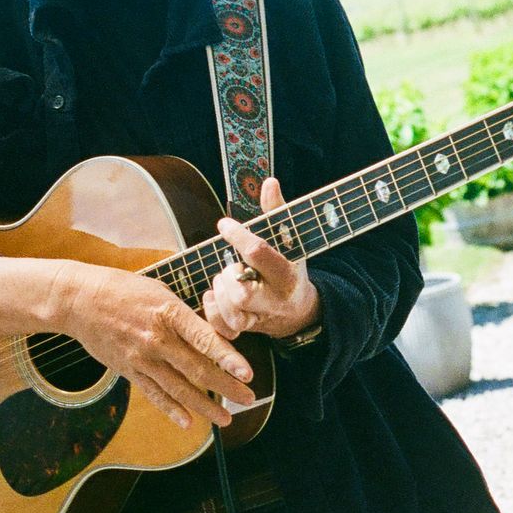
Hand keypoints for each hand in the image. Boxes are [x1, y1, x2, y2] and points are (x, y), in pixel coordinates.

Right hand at [62, 262, 254, 430]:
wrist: (80, 300)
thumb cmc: (124, 289)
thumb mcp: (159, 292)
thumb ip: (182, 316)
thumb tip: (206, 335)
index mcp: (169, 313)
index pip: (204, 339)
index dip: (228, 358)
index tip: (248, 373)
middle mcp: (157, 339)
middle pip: (197, 369)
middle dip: (226, 387)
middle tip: (248, 399)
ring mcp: (142, 358)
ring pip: (179, 388)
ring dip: (204, 406)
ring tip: (225, 419)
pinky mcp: (129, 370)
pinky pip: (154, 394)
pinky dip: (172, 410)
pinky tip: (189, 422)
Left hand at [203, 177, 321, 340]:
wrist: (299, 310)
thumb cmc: (289, 267)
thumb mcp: (290, 239)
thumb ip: (276, 211)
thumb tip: (269, 181)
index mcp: (287, 274)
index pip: (258, 252)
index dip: (237, 235)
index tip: (224, 224)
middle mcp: (274, 300)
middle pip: (243, 293)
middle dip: (229, 275)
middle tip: (231, 265)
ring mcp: (260, 319)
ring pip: (231, 311)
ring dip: (221, 291)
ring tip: (227, 279)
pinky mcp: (246, 331)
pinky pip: (223, 327)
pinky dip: (213, 311)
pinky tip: (217, 296)